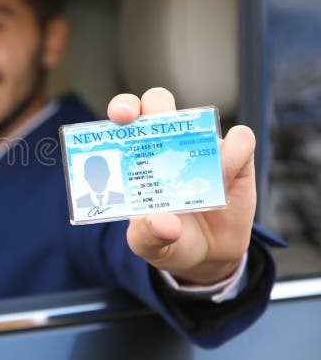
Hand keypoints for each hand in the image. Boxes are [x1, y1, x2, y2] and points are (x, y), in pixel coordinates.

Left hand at [107, 87, 254, 284]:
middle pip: (159, 103)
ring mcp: (201, 147)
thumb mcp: (148, 245)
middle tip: (151, 124)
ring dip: (199, 138)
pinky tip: (225, 179)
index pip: (126, 119)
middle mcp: (167, 144)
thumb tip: (163, 224)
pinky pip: (241, 140)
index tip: (119, 117)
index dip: (122, 109)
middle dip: (153, 105)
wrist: (207, 256)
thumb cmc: (166, 240)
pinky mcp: (236, 158)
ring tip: (201, 173)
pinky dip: (234, 153)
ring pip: (201, 117)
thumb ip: (148, 235)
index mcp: (136, 156)